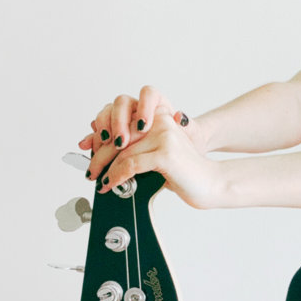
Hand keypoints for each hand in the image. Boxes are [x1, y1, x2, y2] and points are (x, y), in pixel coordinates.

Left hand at [78, 87, 216, 207]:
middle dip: (100, 156)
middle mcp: (160, 121)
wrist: (210, 184)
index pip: (121, 120)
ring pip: (121, 151)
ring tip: (101, 181)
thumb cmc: (182, 172)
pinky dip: (117, 176)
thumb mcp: (153, 154)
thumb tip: (98, 146)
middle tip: (91, 172)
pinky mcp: (165, 153)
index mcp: (158, 116)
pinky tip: (113, 184)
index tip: (91, 153)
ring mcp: (163, 135)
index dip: (101, 137)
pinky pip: (131, 164)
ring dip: (106, 169)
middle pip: (119, 135)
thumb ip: (133, 146)